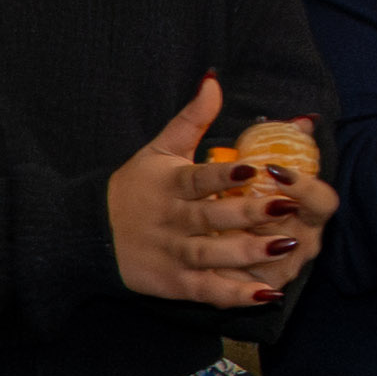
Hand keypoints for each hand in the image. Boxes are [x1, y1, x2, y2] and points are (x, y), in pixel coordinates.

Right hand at [109, 80, 325, 307]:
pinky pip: (208, 290)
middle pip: (212, 218)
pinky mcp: (175, 283)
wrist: (88, 233)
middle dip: (249, 213)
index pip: (199, 178)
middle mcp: (172, 219)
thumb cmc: (134, 188)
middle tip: (287, 207)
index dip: (224, 176)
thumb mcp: (158, 151)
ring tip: (287, 246)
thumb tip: (214, 80)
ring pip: (214, 254)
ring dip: (251, 252)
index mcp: (170, 184)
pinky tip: (266, 294)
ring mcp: (174, 253)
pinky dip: (236, 295)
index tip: (253, 171)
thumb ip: (191, 120)